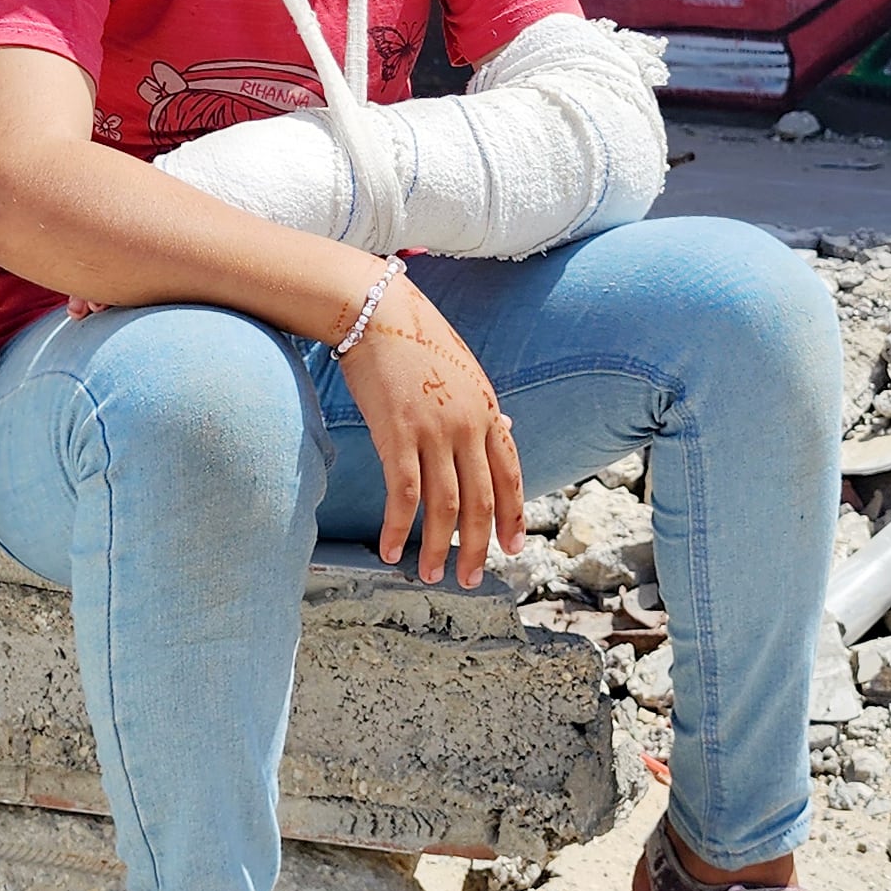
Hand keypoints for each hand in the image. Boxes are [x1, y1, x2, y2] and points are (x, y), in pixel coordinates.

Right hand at [335, 271, 521, 587]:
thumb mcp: (464, 371)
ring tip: (431, 575)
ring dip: (438, 547)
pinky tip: (390, 549)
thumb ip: (483, 407)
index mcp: (487, 410)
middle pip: (481, 500)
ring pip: (445, 505)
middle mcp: (467, 426)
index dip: (513, 516)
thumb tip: (505, 430)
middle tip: (472, 578)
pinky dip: (398, 527)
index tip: (513, 548)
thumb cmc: (416, 339)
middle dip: (478, 546)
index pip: (510, 474)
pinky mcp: (398, 434)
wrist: (378, 312)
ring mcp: (435, 431)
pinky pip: (404, 494)